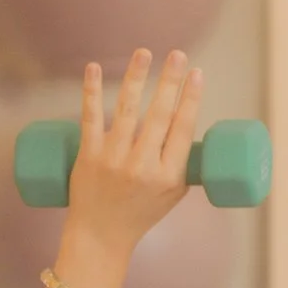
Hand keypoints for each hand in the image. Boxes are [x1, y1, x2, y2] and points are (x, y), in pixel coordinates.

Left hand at [65, 48, 204, 254]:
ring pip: (127, 110)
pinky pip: (90, 118)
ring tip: (145, 52)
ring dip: (137, 77)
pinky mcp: (89, 156)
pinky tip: (95, 68)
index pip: (183, 128)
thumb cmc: (142, 212)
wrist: (102, 235)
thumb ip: (182, 160)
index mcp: (169, 175)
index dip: (192, 98)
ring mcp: (114, 159)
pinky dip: (92, 91)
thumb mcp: (173, 192)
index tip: (198, 74)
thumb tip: (187, 119)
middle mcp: (143, 166)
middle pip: (159, 114)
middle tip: (179, 54)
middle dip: (171, 80)